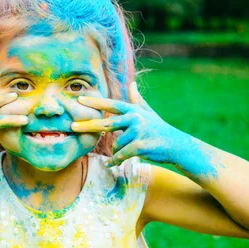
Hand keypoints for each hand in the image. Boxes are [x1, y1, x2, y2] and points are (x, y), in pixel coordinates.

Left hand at [71, 82, 186, 166]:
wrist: (177, 145)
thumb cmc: (159, 129)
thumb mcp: (148, 113)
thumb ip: (137, 100)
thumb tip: (132, 83)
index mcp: (134, 110)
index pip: (111, 104)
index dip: (95, 102)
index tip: (80, 100)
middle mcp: (135, 118)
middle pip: (106, 123)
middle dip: (88, 125)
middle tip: (71, 127)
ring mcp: (138, 131)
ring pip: (116, 144)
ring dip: (120, 151)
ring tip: (132, 150)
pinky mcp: (140, 145)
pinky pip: (121, 154)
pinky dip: (116, 161)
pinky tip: (112, 164)